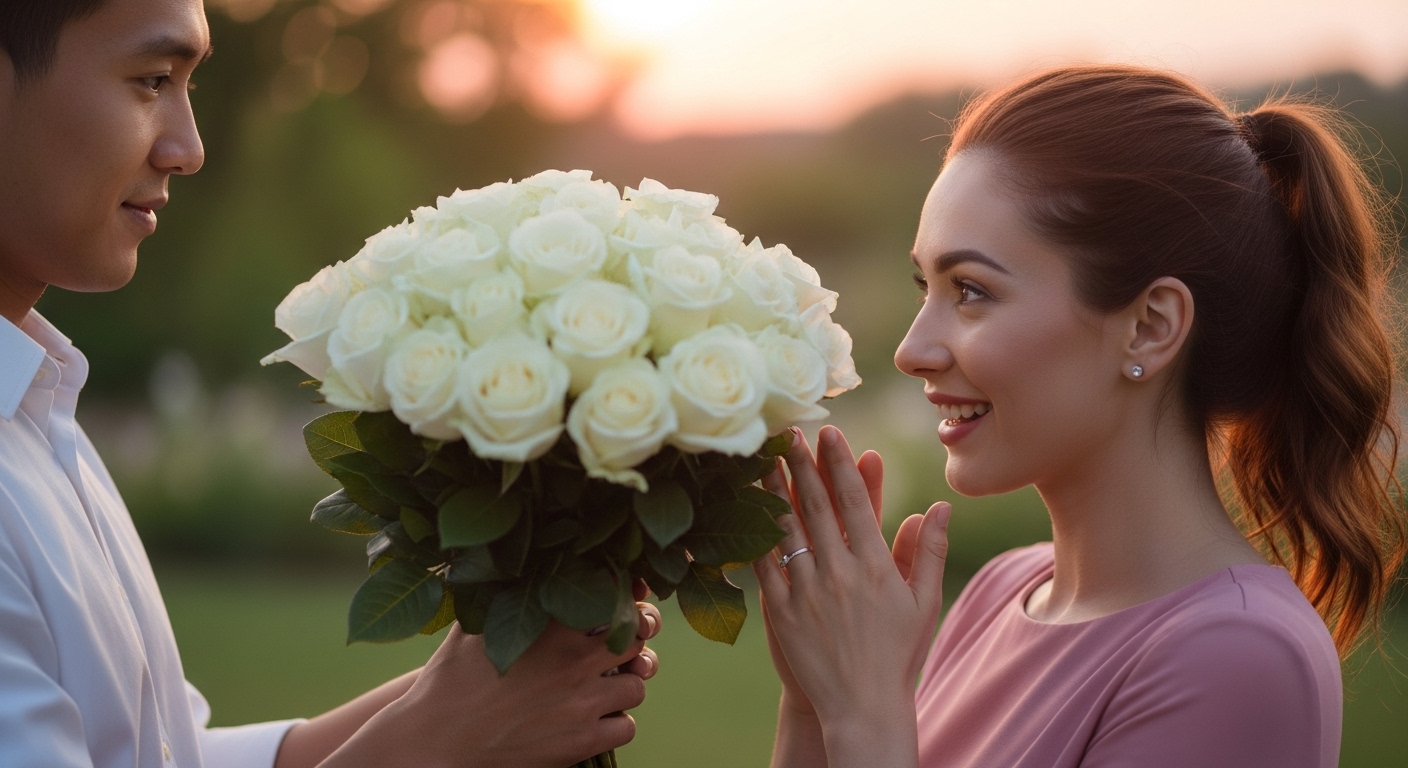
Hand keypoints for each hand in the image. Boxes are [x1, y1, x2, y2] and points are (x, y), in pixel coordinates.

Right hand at [322, 597, 662, 767]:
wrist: (434, 743)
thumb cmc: (447, 682)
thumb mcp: (472, 627)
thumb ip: (501, 595)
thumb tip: (517, 564)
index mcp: (552, 626)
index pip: (615, 595)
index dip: (628, 595)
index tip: (625, 599)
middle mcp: (574, 661)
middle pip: (637, 636)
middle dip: (636, 636)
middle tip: (623, 642)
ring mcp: (583, 703)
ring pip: (638, 684)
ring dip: (627, 682)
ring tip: (608, 683)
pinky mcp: (583, 741)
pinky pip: (628, 727)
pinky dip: (618, 722)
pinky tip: (597, 718)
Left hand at [753, 426, 950, 767]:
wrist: (862, 708)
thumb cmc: (897, 655)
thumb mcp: (924, 603)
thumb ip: (930, 552)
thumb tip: (939, 507)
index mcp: (877, 568)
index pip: (856, 503)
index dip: (842, 465)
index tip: (831, 433)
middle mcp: (840, 574)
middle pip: (816, 507)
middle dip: (802, 464)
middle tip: (789, 431)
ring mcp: (806, 593)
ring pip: (786, 529)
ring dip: (774, 490)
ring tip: (764, 457)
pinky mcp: (780, 612)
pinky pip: (763, 565)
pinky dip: (755, 533)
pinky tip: (746, 508)